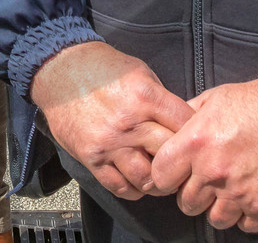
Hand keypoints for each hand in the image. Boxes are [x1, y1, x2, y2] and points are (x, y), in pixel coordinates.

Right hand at [30, 42, 193, 200]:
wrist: (60, 69)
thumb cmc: (102, 68)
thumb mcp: (141, 72)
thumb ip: (161, 99)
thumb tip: (181, 124)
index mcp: (146, 96)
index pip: (186, 125)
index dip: (196, 133)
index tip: (197, 138)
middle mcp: (129, 122)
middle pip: (170, 155)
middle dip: (181, 161)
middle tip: (184, 164)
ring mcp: (109, 143)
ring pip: (147, 178)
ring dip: (158, 182)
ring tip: (162, 176)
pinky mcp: (92, 157)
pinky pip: (119, 186)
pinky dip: (134, 189)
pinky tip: (138, 181)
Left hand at [150, 75, 257, 233]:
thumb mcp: (214, 99)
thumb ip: (187, 116)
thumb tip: (169, 128)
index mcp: (195, 143)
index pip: (160, 176)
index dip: (166, 176)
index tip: (176, 175)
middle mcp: (213, 171)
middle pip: (186, 203)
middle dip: (194, 194)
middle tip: (208, 181)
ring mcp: (238, 193)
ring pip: (214, 219)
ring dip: (220, 207)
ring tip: (231, 190)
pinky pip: (245, 225)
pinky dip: (247, 215)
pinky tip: (252, 197)